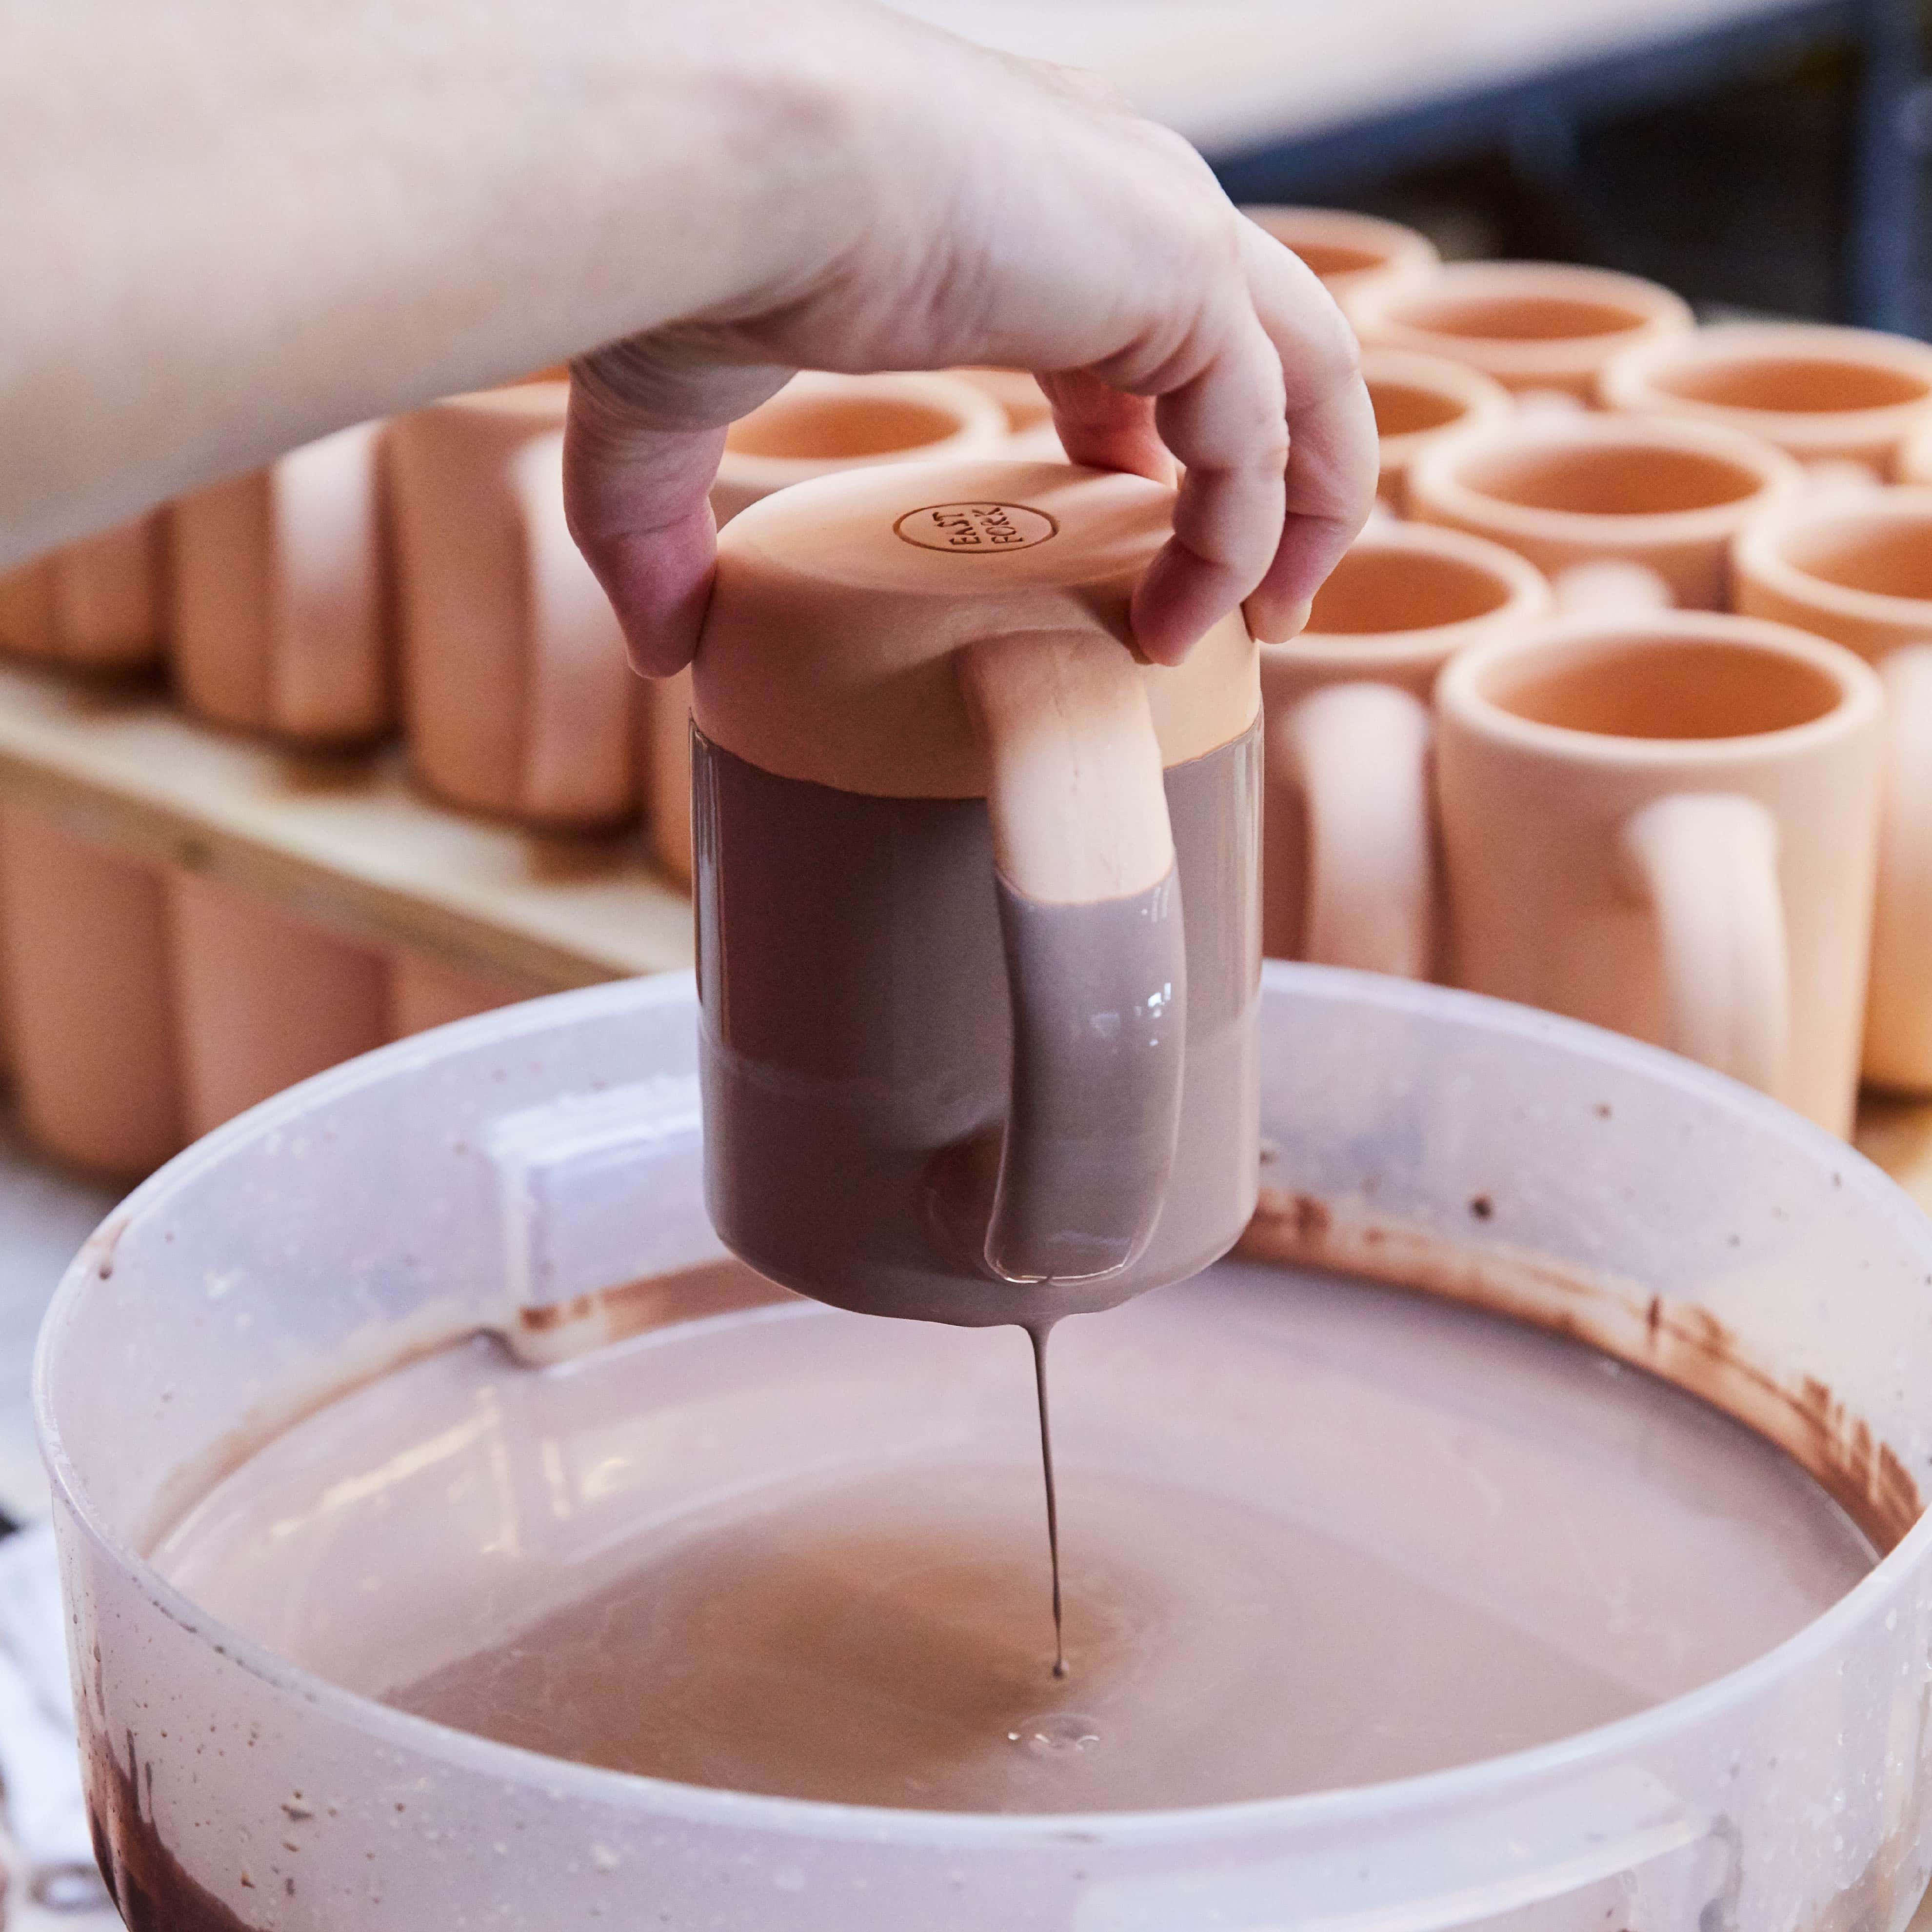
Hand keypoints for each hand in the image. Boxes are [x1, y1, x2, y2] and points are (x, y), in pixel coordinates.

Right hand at [562, 8, 1374, 674]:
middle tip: (1251, 598)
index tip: (1129, 510)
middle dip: (1275, 468)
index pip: (1139, 303)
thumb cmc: (695, 241)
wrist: (739, 156)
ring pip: (1313, 376)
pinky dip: (1241, 543)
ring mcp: (1166, 226)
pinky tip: (1184, 624)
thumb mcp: (672, 402)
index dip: (1153, 416)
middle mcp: (1118, 195)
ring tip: (1264, 627)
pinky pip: (1259, 442)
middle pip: (1267, 335)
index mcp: (1026, 196)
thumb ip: (664, 526)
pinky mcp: (1185, 280)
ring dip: (1303, 508)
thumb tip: (662, 649)